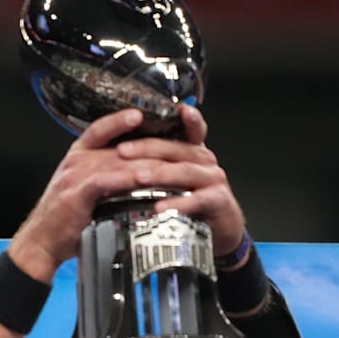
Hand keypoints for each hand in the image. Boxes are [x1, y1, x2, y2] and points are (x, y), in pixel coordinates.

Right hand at [8, 106, 246, 281]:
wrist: (40, 241)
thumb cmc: (66, 219)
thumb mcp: (84, 190)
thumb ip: (105, 178)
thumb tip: (134, 174)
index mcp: (78, 156)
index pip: (100, 129)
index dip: (119, 120)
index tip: (139, 114)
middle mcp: (77, 161)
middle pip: (120, 146)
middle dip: (149, 145)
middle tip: (174, 144)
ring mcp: (76, 175)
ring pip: (118, 161)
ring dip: (146, 161)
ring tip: (171, 160)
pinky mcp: (78, 193)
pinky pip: (107, 180)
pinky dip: (127, 178)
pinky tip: (145, 178)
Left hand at [123, 104, 246, 255]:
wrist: (219, 228)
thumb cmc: (192, 199)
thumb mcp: (174, 176)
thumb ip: (156, 161)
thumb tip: (119, 150)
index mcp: (192, 150)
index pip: (188, 128)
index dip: (186, 118)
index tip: (179, 109)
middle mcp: (204, 160)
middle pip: (175, 149)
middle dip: (146, 148)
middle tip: (121, 151)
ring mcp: (213, 179)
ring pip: (184, 171)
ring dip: (159, 174)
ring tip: (137, 177)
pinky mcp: (218, 200)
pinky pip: (196, 199)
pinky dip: (177, 204)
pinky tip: (160, 207)